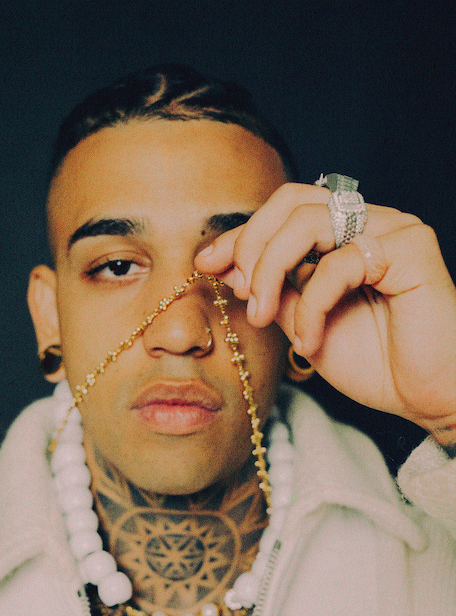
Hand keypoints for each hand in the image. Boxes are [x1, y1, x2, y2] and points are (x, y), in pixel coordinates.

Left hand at [196, 183, 455, 439]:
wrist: (426, 397)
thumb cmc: (373, 361)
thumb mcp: (302, 321)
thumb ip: (270, 288)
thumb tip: (220, 262)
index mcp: (342, 235)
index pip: (282, 210)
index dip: (241, 234)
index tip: (206, 263)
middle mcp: (366, 222)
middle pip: (290, 202)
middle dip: (251, 246)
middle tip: (243, 295)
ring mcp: (390, 229)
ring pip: (307, 221)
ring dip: (271, 270)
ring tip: (263, 315)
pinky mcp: (410, 249)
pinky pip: (337, 263)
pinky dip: (312, 306)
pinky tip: (309, 342)